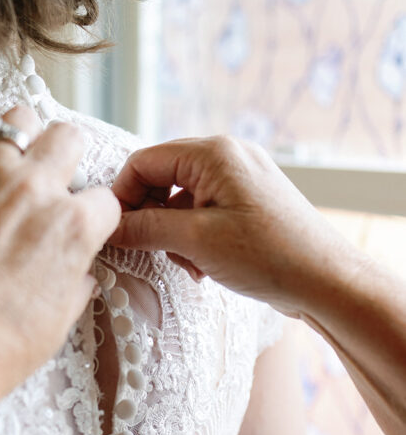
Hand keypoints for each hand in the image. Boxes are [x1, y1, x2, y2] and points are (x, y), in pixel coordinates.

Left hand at [0, 106, 120, 398]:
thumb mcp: (57, 325)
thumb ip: (75, 284)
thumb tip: (78, 270)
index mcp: (72, 227)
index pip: (103, 198)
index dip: (91, 214)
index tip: (75, 223)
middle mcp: (34, 189)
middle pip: (68, 137)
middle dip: (63, 158)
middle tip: (43, 181)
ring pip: (17, 119)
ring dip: (17, 138)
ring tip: (1, 163)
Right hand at [109, 135, 355, 317]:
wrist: (328, 281)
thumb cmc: (271, 255)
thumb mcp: (196, 241)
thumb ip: (145, 228)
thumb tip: (107, 226)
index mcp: (214, 153)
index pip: (143, 162)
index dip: (122, 196)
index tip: (114, 231)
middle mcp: (228, 156)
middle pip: (161, 178)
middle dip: (150, 217)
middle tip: (151, 252)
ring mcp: (240, 178)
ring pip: (180, 199)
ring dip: (171, 233)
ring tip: (187, 264)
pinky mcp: (248, 202)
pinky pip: (202, 211)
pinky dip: (193, 237)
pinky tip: (202, 266)